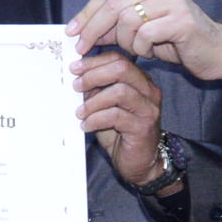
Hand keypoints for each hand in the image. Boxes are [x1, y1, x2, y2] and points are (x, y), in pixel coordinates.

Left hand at [68, 0, 221, 81]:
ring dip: (125, 42)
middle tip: (83, 48)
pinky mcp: (182, 19)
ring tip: (136, 50)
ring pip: (127, 19)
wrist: (215, 52)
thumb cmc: (176, 41)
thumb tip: (81, 30)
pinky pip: (145, 35)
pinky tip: (151, 52)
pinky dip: (141, 49)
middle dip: (93, 28)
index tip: (72, 31)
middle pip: (113, 3)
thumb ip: (115, 25)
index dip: (87, 13)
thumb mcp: (140, 30)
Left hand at [76, 52, 169, 186]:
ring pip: (119, 91)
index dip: (94, 61)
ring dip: (93, 101)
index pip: (118, 59)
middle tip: (75, 86)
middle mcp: (148, 91)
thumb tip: (75, 76)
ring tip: (80, 113)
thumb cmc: (120, 133)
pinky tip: (86, 126)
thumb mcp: (105, 106)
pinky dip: (96, 119)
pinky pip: (116, 116)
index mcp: (139, 80)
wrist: (138, 162)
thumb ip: (96, 90)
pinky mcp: (143, 127)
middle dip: (93, 75)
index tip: (74, 68)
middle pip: (121, 68)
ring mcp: (148, 108)